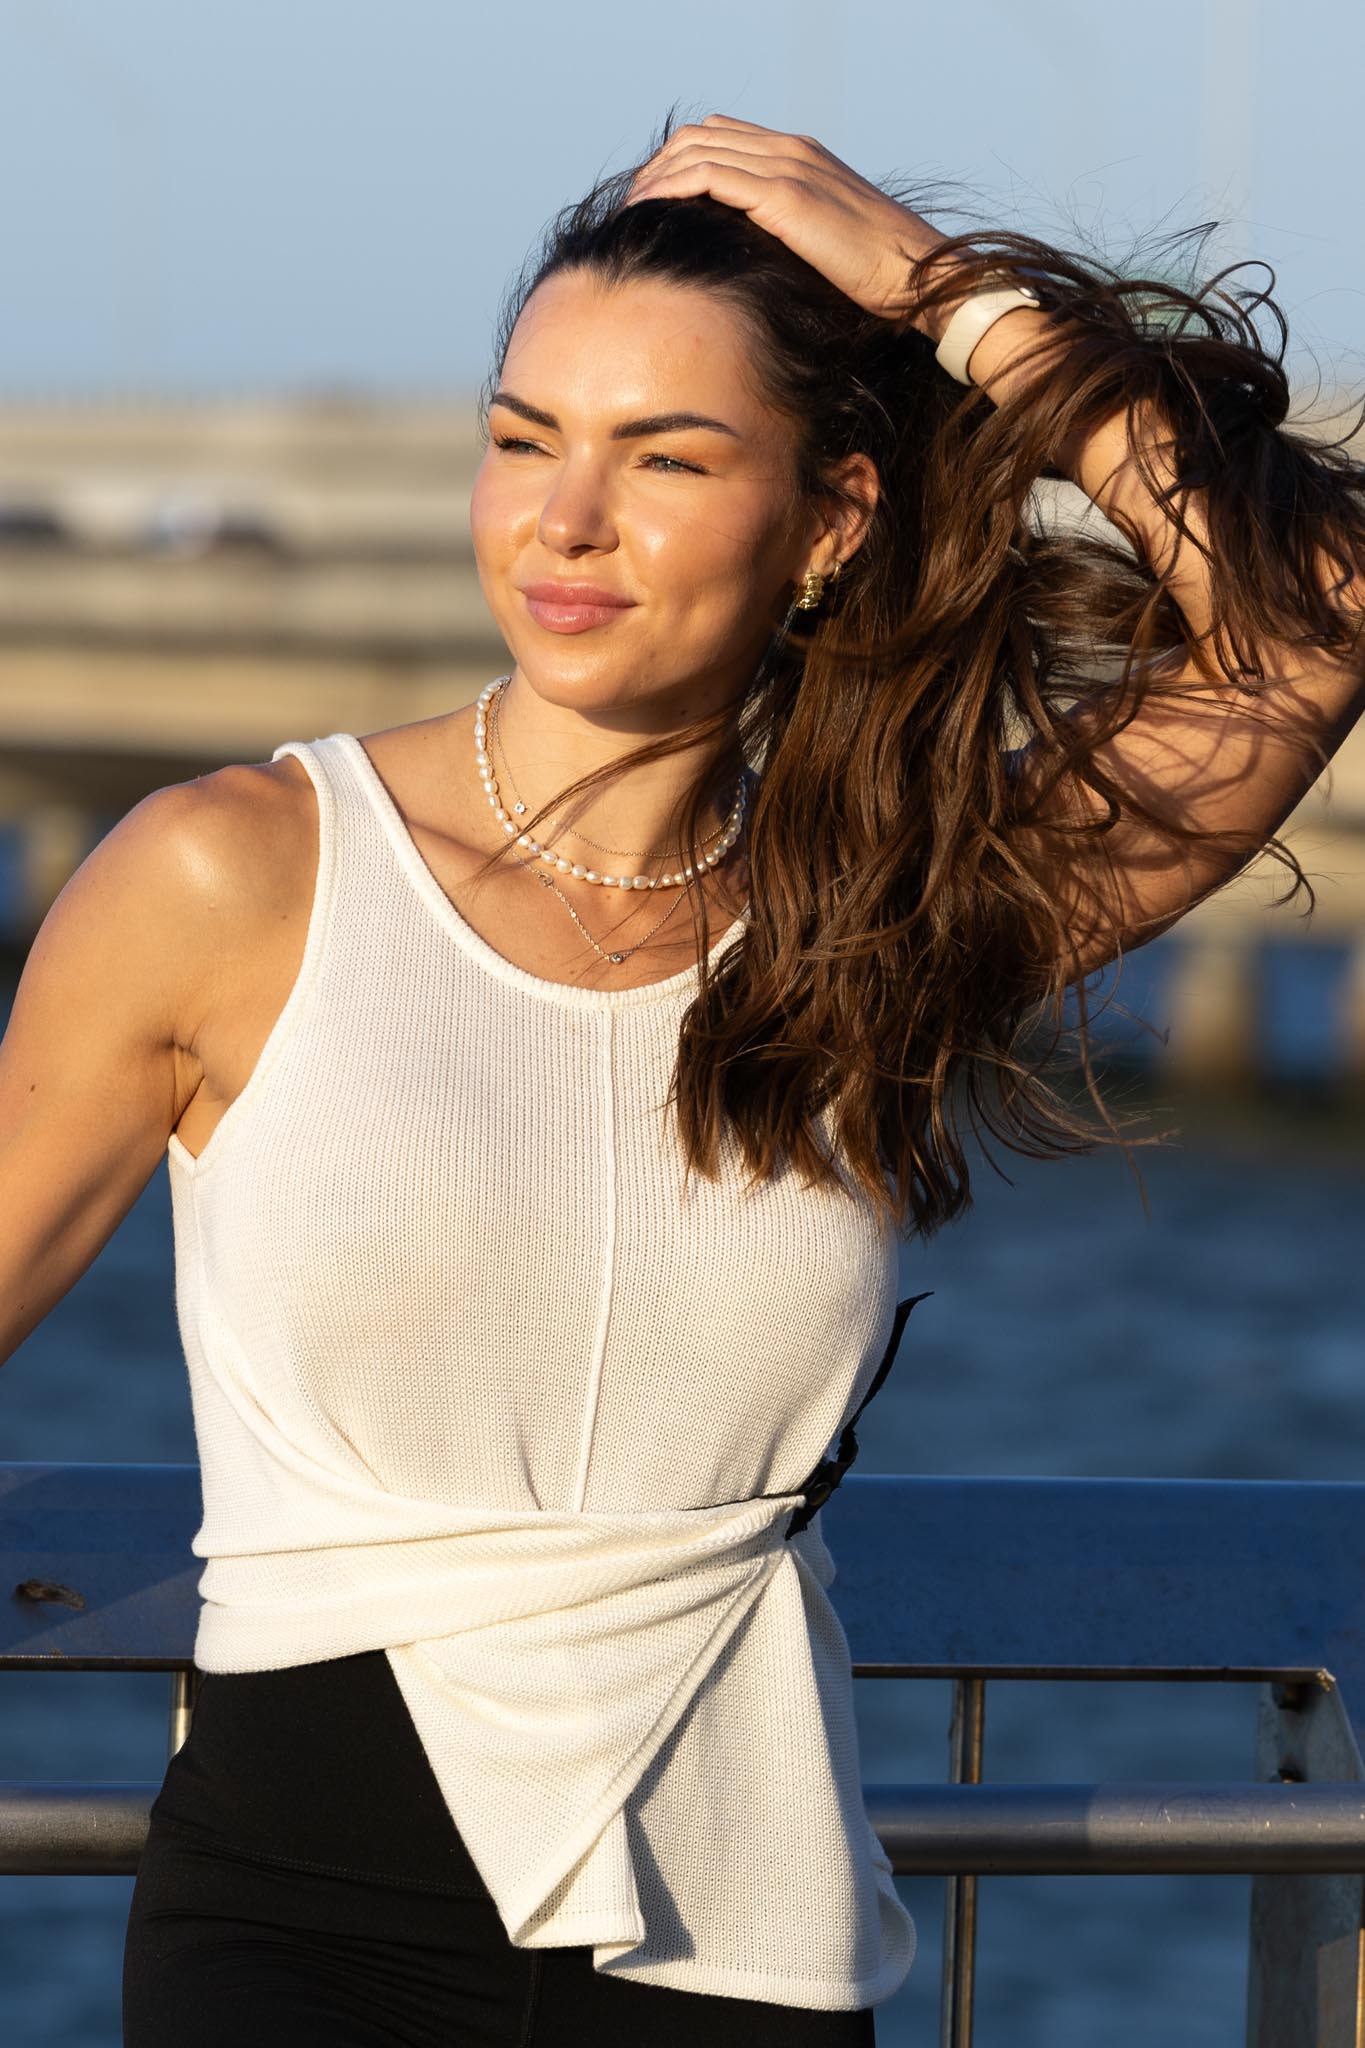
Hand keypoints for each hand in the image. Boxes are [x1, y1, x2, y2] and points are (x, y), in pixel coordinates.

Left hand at [624, 114, 953, 328]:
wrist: (919, 277)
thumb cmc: (881, 278)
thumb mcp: (828, 244)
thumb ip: (791, 234)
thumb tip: (752, 259)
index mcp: (802, 156)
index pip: (723, 137)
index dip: (680, 161)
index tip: (654, 198)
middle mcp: (792, 150)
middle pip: (702, 135)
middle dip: (659, 165)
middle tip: (633, 204)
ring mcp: (789, 168)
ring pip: (698, 150)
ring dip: (656, 177)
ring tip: (632, 210)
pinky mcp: (786, 196)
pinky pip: (709, 177)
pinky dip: (672, 188)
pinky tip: (649, 211)